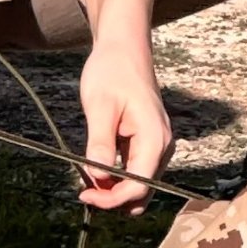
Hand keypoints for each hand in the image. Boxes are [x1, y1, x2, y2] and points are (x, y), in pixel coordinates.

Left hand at [74, 35, 169, 209]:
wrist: (124, 49)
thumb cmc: (111, 71)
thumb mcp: (99, 106)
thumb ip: (100, 143)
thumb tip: (97, 176)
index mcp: (155, 138)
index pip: (139, 187)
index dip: (111, 199)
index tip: (83, 194)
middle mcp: (163, 146)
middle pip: (143, 192)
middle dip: (114, 198)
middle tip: (83, 189)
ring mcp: (158, 146)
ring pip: (141, 185)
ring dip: (115, 189)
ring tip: (87, 176)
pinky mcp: (149, 143)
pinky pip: (137, 171)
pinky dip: (118, 177)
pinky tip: (96, 166)